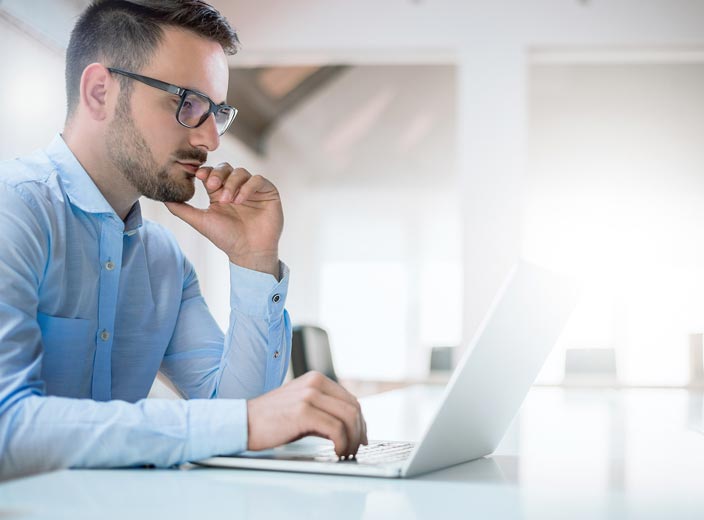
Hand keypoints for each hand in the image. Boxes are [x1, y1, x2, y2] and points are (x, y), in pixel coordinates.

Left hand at [164, 163, 282, 277]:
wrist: (249, 252)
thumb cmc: (226, 238)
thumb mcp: (200, 221)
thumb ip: (181, 209)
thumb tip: (162, 198)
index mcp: (220, 192)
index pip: (212, 172)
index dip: (206, 171)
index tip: (198, 176)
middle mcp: (236, 188)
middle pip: (226, 167)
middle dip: (217, 174)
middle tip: (211, 186)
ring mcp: (252, 189)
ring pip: (241, 172)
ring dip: (232, 183)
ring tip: (227, 200)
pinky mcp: (268, 192)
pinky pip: (258, 180)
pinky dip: (247, 187)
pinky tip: (240, 200)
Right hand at [247, 371, 367, 457]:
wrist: (243, 423)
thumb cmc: (271, 420)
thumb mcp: (302, 407)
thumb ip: (324, 411)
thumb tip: (350, 428)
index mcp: (316, 379)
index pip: (350, 399)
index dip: (360, 421)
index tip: (360, 437)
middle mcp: (315, 382)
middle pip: (353, 407)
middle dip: (359, 431)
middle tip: (356, 448)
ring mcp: (309, 395)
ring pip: (348, 417)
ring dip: (352, 439)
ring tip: (346, 452)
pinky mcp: (303, 411)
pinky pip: (335, 429)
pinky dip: (342, 443)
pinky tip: (337, 452)